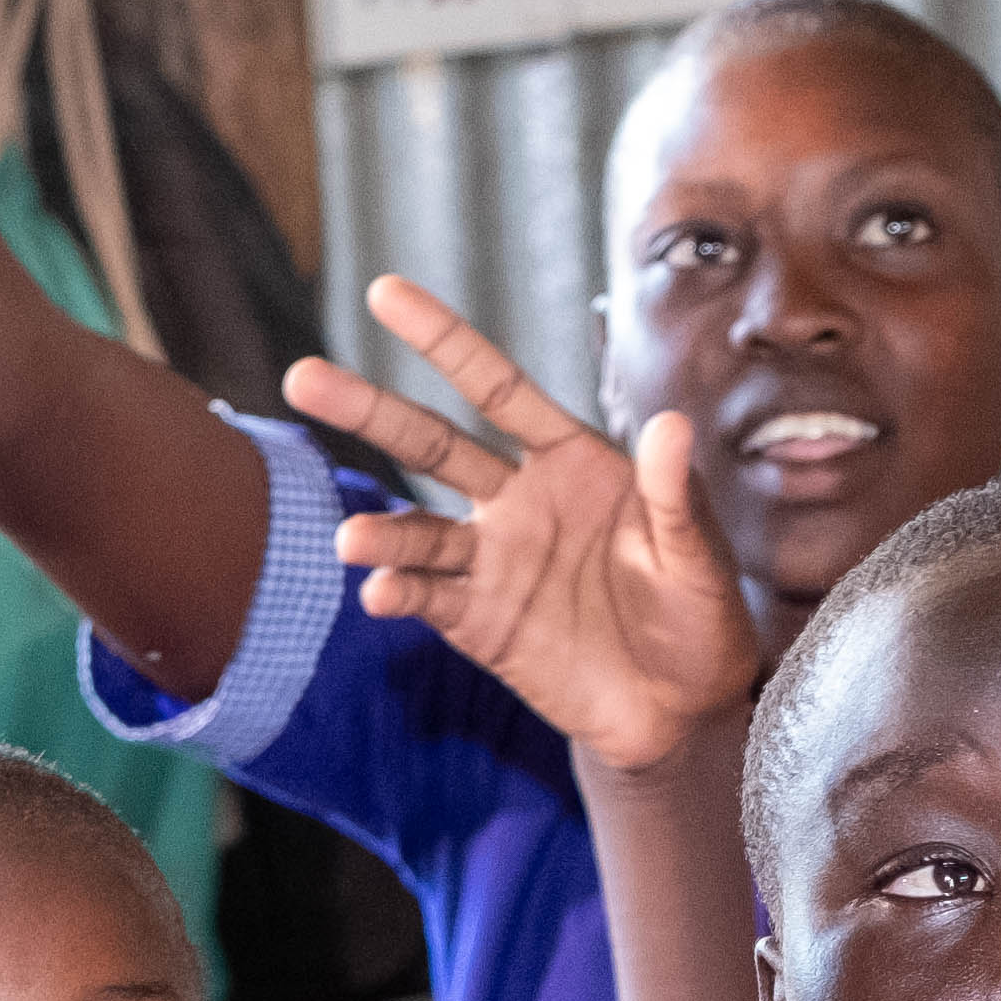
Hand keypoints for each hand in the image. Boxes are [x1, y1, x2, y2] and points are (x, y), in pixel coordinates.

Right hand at [287, 275, 765, 778]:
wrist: (682, 708)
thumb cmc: (698, 613)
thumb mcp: (696, 553)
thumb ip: (674, 494)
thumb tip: (672, 425)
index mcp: (571, 460)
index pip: (497, 388)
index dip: (444, 340)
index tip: (384, 291)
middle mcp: (517, 501)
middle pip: (431, 444)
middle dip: (368, 410)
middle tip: (302, 377)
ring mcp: (491, 562)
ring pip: (417, 530)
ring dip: (381, 533)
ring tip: (349, 541)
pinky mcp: (477, 623)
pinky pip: (428, 599)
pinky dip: (400, 593)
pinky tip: (380, 592)